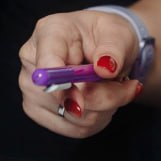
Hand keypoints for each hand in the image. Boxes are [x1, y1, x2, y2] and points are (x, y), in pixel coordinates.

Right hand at [18, 10, 142, 138]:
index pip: (47, 64)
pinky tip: (103, 101)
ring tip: (114, 88)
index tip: (84, 89)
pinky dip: (98, 119)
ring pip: (74, 117)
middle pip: (63, 96)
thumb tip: (105, 68)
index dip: (64, 84)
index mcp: (50, 32)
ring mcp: (32, 91)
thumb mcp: (119, 33)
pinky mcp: (40, 113)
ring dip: (105, 108)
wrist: (105, 49)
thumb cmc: (108, 36)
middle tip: (127, 84)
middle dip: (104, 95)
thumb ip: (114, 49)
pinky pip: (75, 128)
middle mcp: (33, 63)